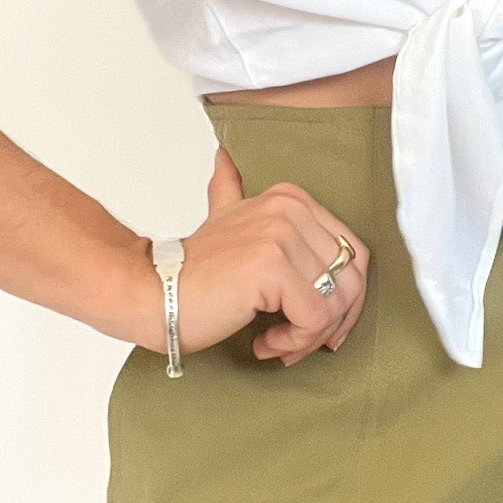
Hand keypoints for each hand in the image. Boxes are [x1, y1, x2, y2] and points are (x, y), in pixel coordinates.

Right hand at [122, 144, 371, 365]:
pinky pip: (314, 318)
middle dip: (333, 322)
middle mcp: (289, 210)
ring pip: (335, 302)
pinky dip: (295, 341)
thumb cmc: (192, 272)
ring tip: (280, 343)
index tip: (317, 324)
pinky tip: (265, 343)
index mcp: (290, 199)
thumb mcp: (220, 218)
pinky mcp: (271, 268)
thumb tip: (224, 158)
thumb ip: (231, 190)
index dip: (344, 298)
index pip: (353, 253)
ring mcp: (280, 236)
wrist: (149, 292)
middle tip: (300, 341)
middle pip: (352, 279)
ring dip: (311, 336)